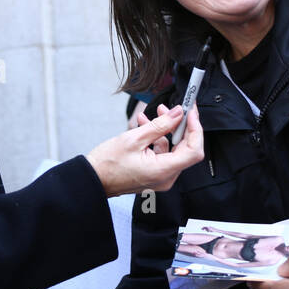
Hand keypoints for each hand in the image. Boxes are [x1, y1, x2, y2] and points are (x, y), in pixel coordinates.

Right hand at [87, 103, 203, 196]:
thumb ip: (160, 125)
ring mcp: (161, 177)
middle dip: (179, 126)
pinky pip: (162, 154)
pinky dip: (156, 139)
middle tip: (173, 109)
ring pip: (172, 149)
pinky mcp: (155, 174)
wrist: (93, 179)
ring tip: (148, 117)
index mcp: (163, 170)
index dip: (196, 129)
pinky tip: (144, 127)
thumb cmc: (107, 164)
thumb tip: (178, 114)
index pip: (194, 150)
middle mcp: (166, 177)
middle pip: (185, 149)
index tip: (191, 113)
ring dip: (164, 130)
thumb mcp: (134, 138)